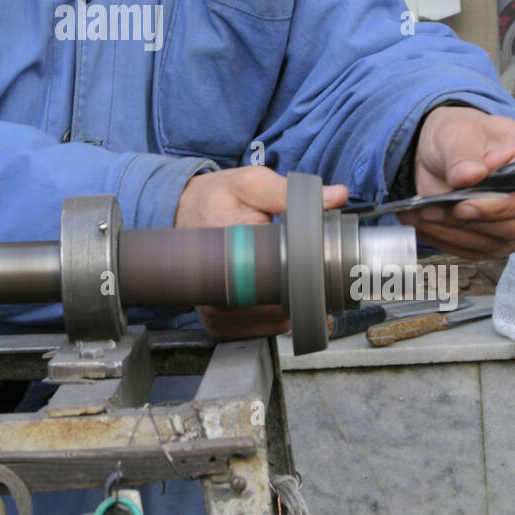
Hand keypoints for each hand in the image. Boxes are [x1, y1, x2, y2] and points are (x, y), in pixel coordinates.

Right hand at [175, 166, 348, 338]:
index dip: (308, 271)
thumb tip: (335, 196)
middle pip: (284, 305)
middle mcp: (218, 288)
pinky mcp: (217, 325)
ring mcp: (216, 311)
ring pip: (276, 323)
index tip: (315, 261)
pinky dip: (272, 316)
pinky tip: (268, 293)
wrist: (178, 214)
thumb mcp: (251, 183)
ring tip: (281, 276)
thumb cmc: (214, 198)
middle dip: (302, 288)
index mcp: (229, 247)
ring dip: (289, 304)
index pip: (284, 275)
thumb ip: (291, 191)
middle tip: (300, 265)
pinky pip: (260, 331)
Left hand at [399, 106, 514, 259]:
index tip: (463, 206)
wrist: (442, 152)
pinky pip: (479, 251)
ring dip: (454, 233)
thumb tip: (469, 175)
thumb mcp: (455, 134)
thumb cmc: (457, 136)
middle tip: (431, 211)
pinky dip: (449, 241)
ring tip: (421, 216)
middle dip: (470, 223)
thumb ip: (461, 155)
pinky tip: (426, 227)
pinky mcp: (501, 238)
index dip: (502, 206)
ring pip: (497, 243)